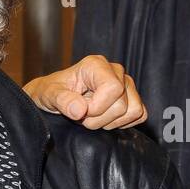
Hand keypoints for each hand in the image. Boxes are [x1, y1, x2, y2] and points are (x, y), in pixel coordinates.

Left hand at [24, 55, 146, 129]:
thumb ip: (62, 100)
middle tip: (82, 115)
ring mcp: (126, 84)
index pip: (113, 89)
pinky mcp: (132, 98)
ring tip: (92, 116)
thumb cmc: (51, 92)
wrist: (54, 97)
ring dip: (110, 122)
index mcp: (96, 65)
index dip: (97, 107)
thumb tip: (80, 110)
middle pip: (122, 105)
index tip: (80, 111)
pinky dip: (121, 123)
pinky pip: (140, 115)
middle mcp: (115, 71)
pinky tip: (104, 118)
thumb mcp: (49, 94)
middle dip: (99, 119)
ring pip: (133, 111)